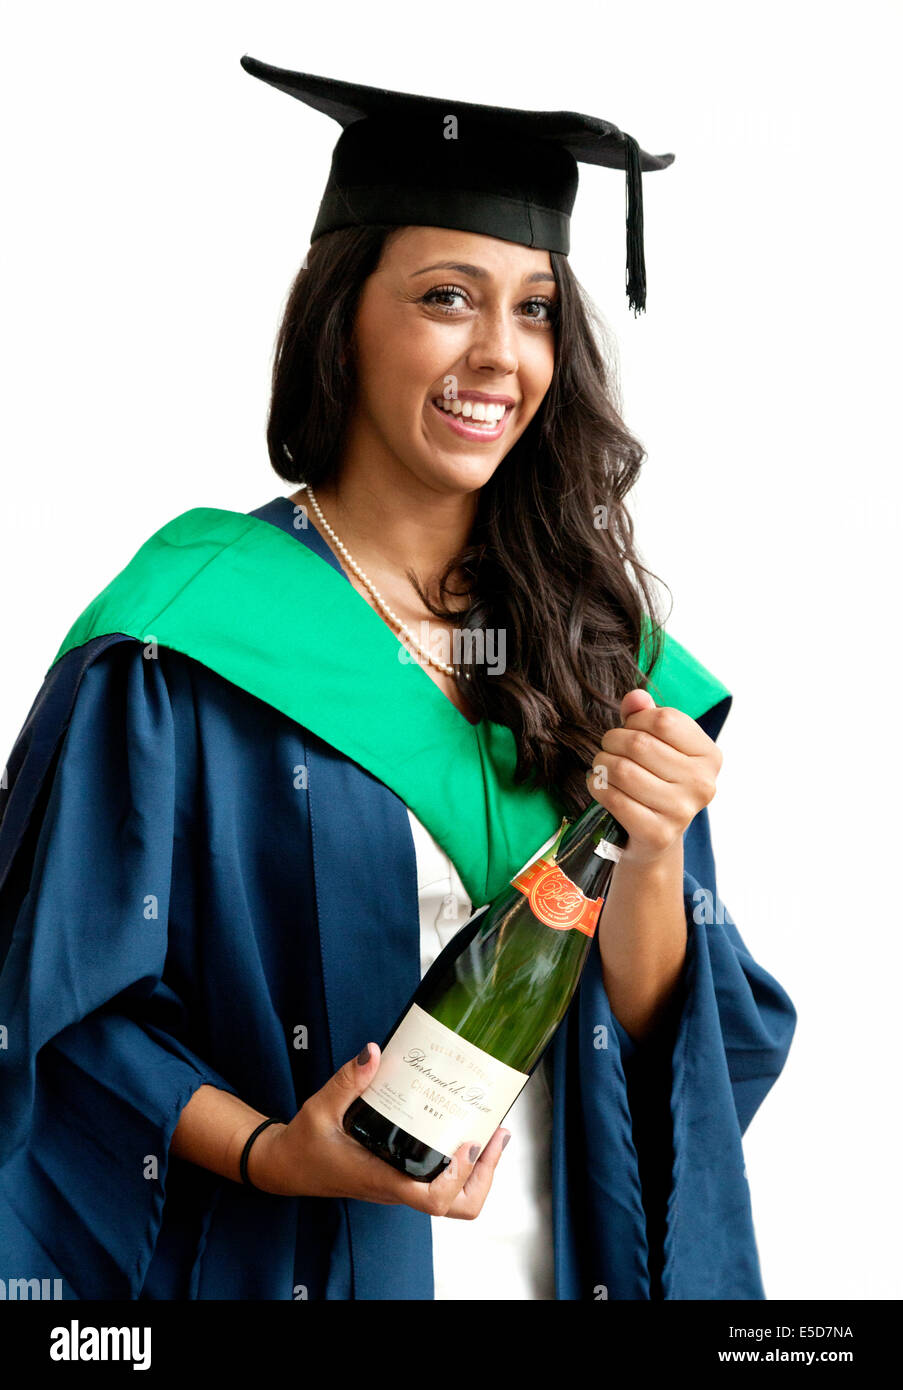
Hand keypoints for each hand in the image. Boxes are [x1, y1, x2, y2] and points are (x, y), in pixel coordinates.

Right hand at [248, 1044, 509, 1216]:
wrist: (289, 1167)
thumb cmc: (305, 1143)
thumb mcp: (320, 1108)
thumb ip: (347, 1081)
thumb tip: (374, 1053)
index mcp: (381, 1178)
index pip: (430, 1199)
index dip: (457, 1177)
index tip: (467, 1143)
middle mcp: (398, 1188)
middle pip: (457, 1207)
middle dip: (484, 1176)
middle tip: (495, 1136)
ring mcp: (402, 1186)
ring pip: (454, 1200)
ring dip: (480, 1172)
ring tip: (493, 1133)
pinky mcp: (402, 1178)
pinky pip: (442, 1184)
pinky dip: (464, 1165)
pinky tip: (466, 1131)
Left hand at [585, 688, 722, 866]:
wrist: (654, 839)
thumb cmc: (655, 781)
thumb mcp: (657, 744)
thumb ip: (646, 716)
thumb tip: (635, 697)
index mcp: (709, 756)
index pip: (664, 720)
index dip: (636, 720)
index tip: (630, 729)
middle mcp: (702, 784)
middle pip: (640, 744)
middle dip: (612, 741)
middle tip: (608, 748)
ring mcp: (682, 811)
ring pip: (623, 770)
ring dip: (601, 764)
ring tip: (602, 766)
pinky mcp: (658, 833)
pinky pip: (614, 798)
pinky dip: (598, 786)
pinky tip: (600, 785)